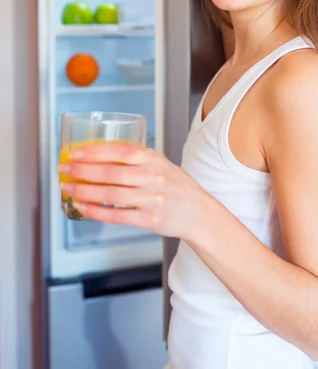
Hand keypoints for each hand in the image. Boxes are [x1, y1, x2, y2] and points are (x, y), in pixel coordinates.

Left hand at [58, 142, 206, 239]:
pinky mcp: (148, 220)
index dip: (96, 151)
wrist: (198, 212)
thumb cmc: (176, 186)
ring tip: (69, 188)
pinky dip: (95, 211)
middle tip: (65, 169)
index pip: (121, 152)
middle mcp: (153, 178)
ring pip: (111, 195)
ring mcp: (151, 200)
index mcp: (154, 160)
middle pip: (112, 173)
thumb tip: (98, 155)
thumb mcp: (161, 164)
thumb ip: (136, 160)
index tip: (76, 152)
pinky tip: (82, 207)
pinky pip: (116, 215)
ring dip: (85, 191)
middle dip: (84, 171)